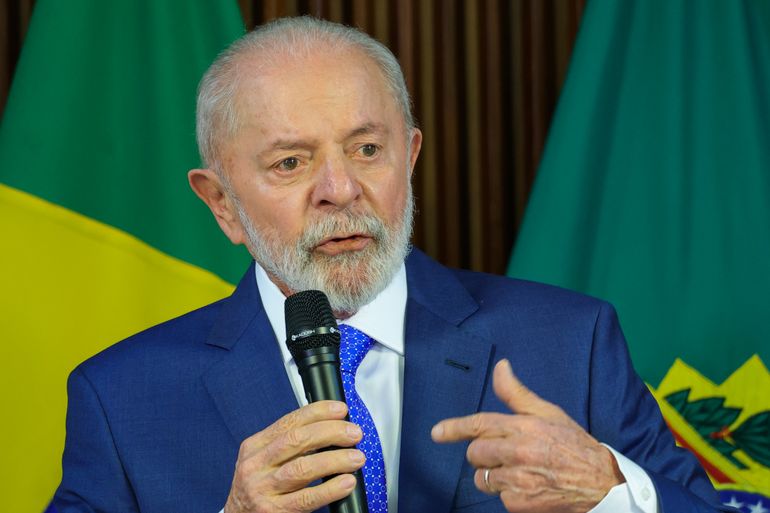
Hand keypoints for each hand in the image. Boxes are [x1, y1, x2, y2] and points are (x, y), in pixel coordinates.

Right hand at [224, 400, 365, 512]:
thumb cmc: (259, 488)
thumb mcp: (264, 461)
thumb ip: (290, 445)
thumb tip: (332, 428)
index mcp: (254, 447)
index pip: (289, 422)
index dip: (318, 412)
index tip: (340, 410)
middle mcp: (255, 466)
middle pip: (297, 441)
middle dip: (331, 432)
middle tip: (354, 434)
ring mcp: (262, 490)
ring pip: (303, 468)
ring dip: (335, 460)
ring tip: (357, 458)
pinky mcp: (273, 512)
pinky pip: (307, 498)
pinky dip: (330, 489)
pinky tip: (346, 482)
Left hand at [431, 359, 623, 512]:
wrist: (601, 482)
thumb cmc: (573, 445)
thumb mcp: (547, 412)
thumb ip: (516, 393)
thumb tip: (500, 367)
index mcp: (523, 427)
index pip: (479, 425)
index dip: (454, 428)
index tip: (437, 432)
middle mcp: (519, 453)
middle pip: (475, 453)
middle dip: (482, 453)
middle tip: (503, 453)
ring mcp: (519, 480)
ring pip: (482, 477)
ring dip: (493, 474)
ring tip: (517, 470)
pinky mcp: (520, 503)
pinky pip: (498, 496)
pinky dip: (508, 492)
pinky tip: (527, 485)